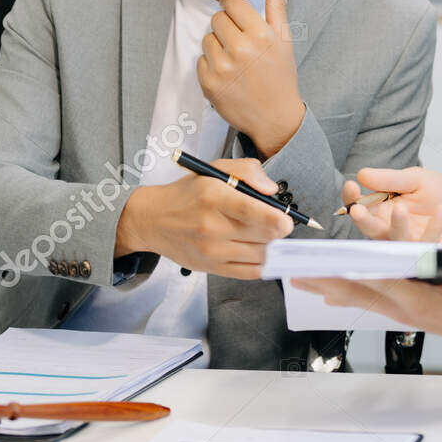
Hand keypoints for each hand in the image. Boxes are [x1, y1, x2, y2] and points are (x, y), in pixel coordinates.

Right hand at [115, 157, 292, 277]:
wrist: (153, 220)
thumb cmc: (188, 194)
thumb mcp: (214, 169)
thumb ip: (247, 171)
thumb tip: (271, 190)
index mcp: (213, 197)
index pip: (249, 211)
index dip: (274, 219)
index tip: (288, 221)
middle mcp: (211, 226)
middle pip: (260, 235)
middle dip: (277, 230)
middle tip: (279, 222)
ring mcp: (211, 251)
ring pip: (259, 255)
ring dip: (271, 245)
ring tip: (266, 233)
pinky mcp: (211, 268)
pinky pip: (249, 272)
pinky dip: (262, 263)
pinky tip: (261, 250)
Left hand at [197, 0, 304, 157]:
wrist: (275, 117)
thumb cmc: (281, 75)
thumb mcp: (284, 39)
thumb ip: (276, 4)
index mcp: (260, 34)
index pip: (231, 3)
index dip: (234, 8)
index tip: (238, 17)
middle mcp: (240, 49)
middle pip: (217, 18)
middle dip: (227, 27)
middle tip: (241, 43)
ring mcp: (222, 68)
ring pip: (207, 38)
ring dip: (218, 46)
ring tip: (235, 61)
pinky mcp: (208, 83)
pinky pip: (200, 60)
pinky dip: (211, 65)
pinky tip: (228, 76)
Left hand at [293, 274, 441, 349]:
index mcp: (416, 298)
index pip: (373, 281)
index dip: (344, 272)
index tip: (321, 265)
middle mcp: (403, 305)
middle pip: (355, 290)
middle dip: (324, 281)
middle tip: (294, 274)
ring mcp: (402, 310)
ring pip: (358, 296)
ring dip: (329, 288)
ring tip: (304, 280)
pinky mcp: (406, 310)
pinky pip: (369, 301)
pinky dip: (347, 295)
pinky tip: (331, 296)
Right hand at [342, 166, 441, 244]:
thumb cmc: (439, 193)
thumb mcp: (415, 179)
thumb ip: (390, 179)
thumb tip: (361, 174)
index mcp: (382, 211)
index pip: (359, 207)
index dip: (352, 199)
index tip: (351, 186)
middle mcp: (390, 231)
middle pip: (370, 230)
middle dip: (362, 220)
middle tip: (357, 210)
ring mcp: (408, 245)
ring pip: (395, 242)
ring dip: (396, 227)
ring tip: (400, 208)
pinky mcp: (429, 255)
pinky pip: (427, 245)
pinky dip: (435, 227)